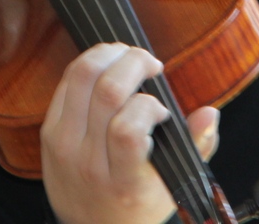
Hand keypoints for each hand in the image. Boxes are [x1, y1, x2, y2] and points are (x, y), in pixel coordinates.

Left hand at [41, 43, 219, 223]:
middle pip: (106, 93)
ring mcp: (64, 144)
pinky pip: (65, 82)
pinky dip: (89, 65)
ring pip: (81, 78)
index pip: (127, 131)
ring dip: (109, 54)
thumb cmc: (135, 203)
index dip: (148, 107)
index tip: (160, 110)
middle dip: (133, 63)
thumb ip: (197, 147)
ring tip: (128, 56)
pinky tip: (106, 67)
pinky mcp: (48, 130)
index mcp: (122, 180)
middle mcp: (88, 161)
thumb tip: (210, 113)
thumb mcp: (172, 186)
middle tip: (150, 63)